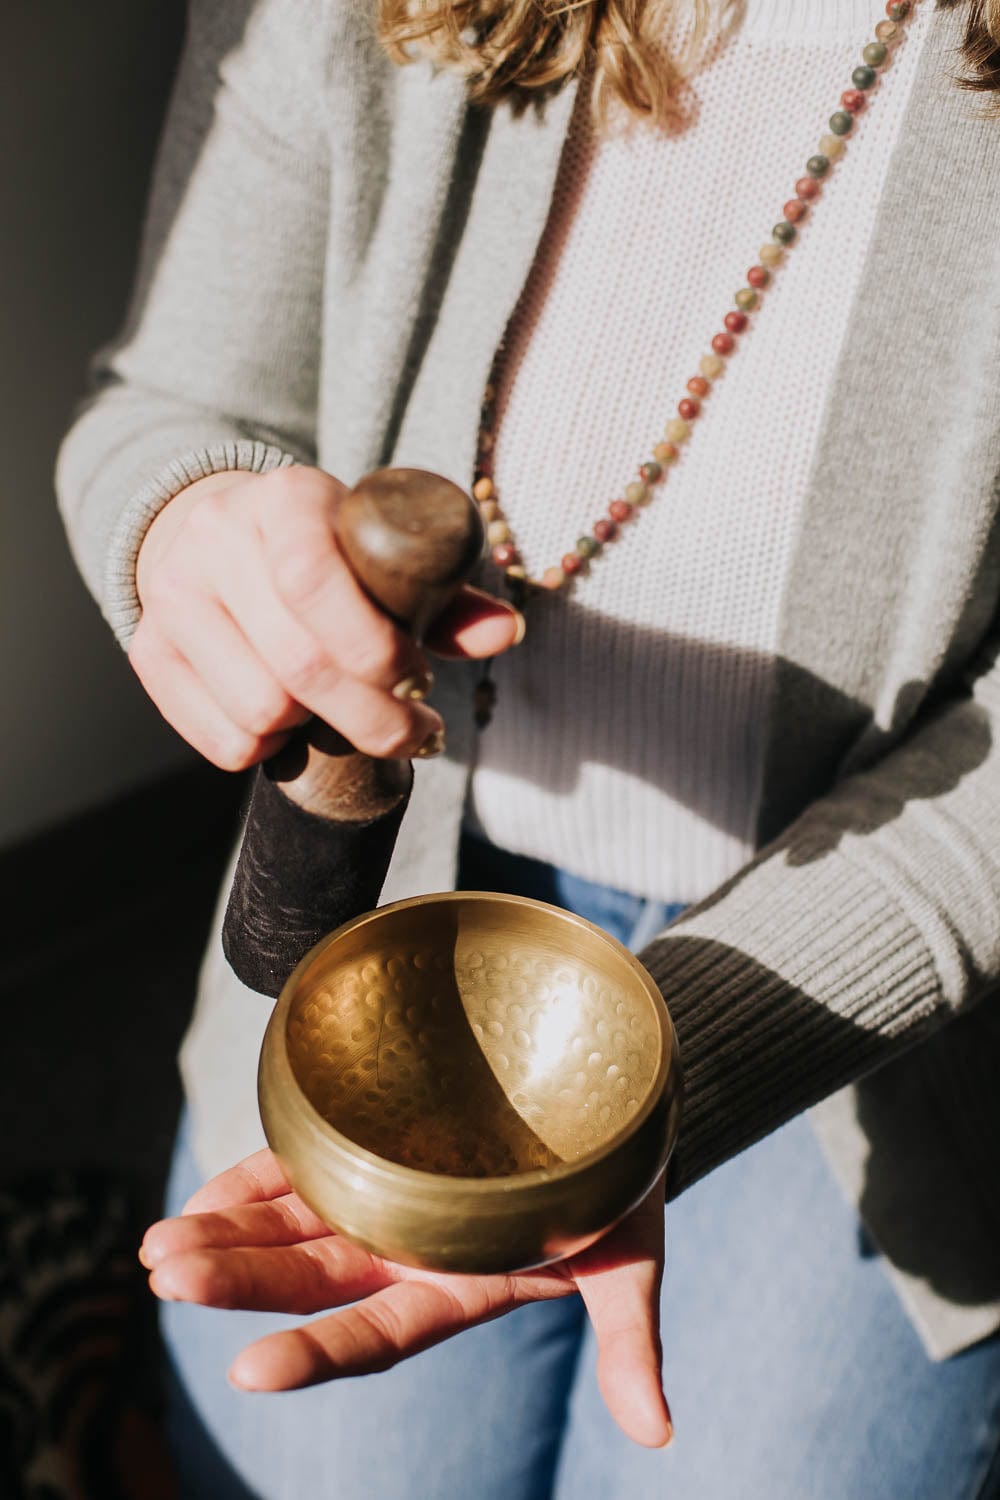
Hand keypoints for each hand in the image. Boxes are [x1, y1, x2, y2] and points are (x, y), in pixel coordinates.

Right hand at [130, 466, 521, 769]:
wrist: (217, 533)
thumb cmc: (326, 550)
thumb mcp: (382, 550)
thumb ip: (446, 592)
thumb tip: (504, 634)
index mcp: (284, 499)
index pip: (315, 580)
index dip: (374, 647)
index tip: (419, 681)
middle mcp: (214, 540)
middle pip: (298, 665)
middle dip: (372, 717)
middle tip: (413, 731)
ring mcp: (171, 599)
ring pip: (261, 711)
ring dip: (317, 730)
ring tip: (343, 710)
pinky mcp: (149, 654)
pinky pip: (224, 741)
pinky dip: (271, 748)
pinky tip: (293, 719)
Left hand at [140, 1150, 671, 1448]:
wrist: (597, 1107)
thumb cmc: (618, 1193)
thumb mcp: (631, 1262)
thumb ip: (630, 1339)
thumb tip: (658, 1434)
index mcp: (455, 1289)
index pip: (375, 1333)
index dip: (315, 1352)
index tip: (250, 1369)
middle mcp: (403, 1253)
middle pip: (309, 1279)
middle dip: (239, 1281)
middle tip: (166, 1278)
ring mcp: (378, 1202)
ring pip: (288, 1227)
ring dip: (223, 1237)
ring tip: (155, 1250)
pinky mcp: (367, 1149)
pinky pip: (297, 1170)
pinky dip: (249, 1182)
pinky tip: (199, 1199)